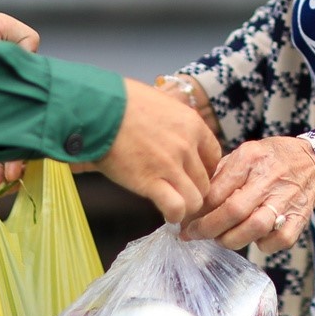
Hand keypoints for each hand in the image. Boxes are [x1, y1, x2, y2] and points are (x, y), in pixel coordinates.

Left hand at [0, 15, 42, 189]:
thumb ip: (23, 38)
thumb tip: (32, 62)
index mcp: (12, 83)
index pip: (32, 110)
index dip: (36, 127)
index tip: (35, 142)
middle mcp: (0, 103)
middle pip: (19, 133)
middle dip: (20, 154)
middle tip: (17, 170)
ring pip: (0, 147)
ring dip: (7, 163)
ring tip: (3, 177)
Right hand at [93, 79, 222, 223]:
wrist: (100, 109)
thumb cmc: (124, 101)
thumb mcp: (162, 103)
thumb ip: (176, 123)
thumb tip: (176, 134)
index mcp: (192, 124)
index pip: (214, 157)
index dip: (205, 170)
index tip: (193, 175)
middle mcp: (187, 146)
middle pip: (205, 181)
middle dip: (195, 190)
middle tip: (181, 193)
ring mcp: (170, 166)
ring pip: (196, 199)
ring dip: (187, 206)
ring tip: (175, 206)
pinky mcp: (150, 182)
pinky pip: (176, 208)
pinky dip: (174, 214)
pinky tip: (168, 214)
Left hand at [184, 137, 314, 253]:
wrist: (312, 162)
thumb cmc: (269, 160)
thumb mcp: (243, 155)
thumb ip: (219, 175)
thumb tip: (192, 203)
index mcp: (250, 158)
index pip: (216, 190)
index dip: (197, 211)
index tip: (184, 221)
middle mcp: (268, 178)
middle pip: (233, 211)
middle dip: (208, 229)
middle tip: (193, 235)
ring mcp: (286, 199)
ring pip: (254, 228)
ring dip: (231, 240)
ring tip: (221, 238)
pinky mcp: (300, 218)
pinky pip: (277, 241)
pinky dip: (261, 245)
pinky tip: (253, 238)